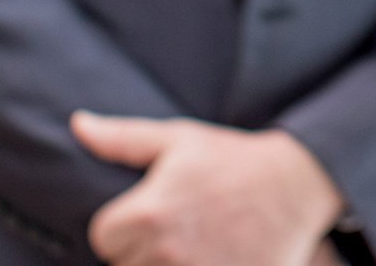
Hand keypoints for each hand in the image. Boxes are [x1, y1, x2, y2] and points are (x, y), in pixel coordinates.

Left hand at [71, 112, 344, 265]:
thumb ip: (122, 139)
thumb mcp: (179, 140)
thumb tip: (78, 124)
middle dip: (141, 252)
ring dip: (163, 265)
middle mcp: (166, 253)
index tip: (148, 216)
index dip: (121, 227)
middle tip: (175, 231)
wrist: (297, 186)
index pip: (103, 238)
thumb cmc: (233, 161)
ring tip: (191, 246)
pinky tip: (209, 258)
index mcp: (148, 214)